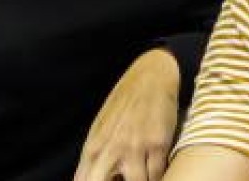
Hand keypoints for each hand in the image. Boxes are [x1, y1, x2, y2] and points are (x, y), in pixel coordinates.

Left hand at [75, 49, 182, 180]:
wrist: (150, 78)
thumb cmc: (123, 105)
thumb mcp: (100, 131)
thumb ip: (94, 159)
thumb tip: (89, 180)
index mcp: (93, 149)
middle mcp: (111, 150)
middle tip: (125, 180)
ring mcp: (135, 147)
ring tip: (144, 176)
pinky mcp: (157, 144)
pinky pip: (158, 174)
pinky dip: (158, 177)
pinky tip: (157, 173)